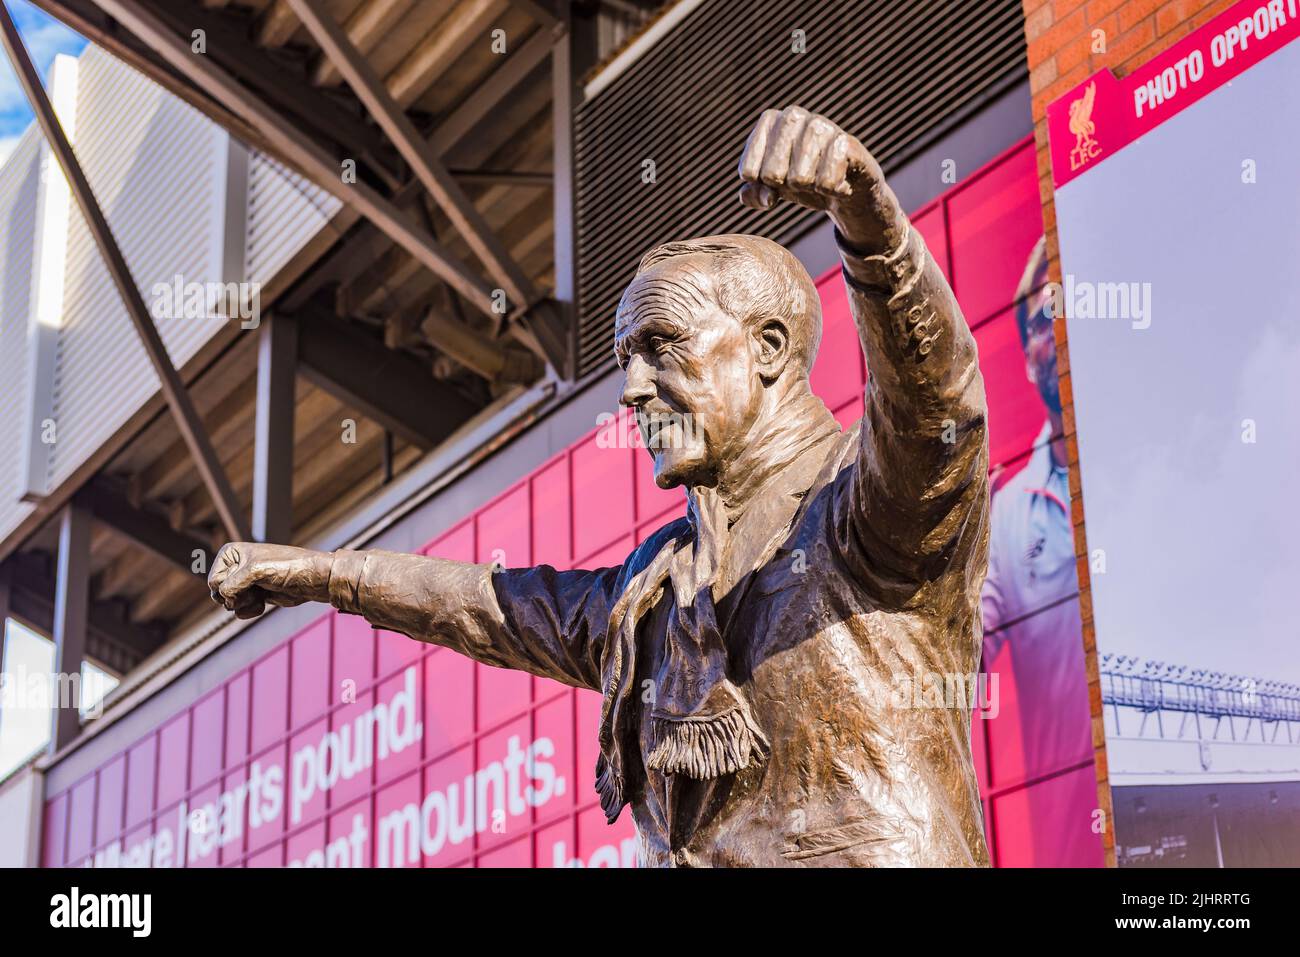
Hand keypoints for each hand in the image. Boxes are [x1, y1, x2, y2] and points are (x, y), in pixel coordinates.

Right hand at [208, 542, 332, 618]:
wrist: (312, 580)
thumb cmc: (287, 568)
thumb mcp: (255, 571)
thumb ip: (231, 585)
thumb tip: (225, 600)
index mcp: (230, 553)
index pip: (214, 580)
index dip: (230, 586)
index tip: (251, 579)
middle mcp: (234, 566)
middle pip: (218, 594)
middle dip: (237, 596)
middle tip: (256, 588)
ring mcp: (244, 582)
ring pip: (228, 604)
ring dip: (245, 603)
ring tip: (262, 593)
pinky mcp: (253, 595)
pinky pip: (239, 611)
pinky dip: (250, 610)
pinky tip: (264, 602)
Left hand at [737, 105, 905, 254]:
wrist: (846, 186)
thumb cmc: (803, 181)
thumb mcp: (772, 189)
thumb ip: (754, 194)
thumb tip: (766, 197)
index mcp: (769, 121)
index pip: (748, 170)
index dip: (763, 187)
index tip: (778, 180)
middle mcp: (792, 116)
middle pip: (772, 174)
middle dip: (786, 187)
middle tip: (802, 179)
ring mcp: (820, 125)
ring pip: (799, 179)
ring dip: (810, 189)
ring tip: (820, 178)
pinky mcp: (845, 141)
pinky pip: (826, 182)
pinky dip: (831, 191)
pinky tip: (839, 182)